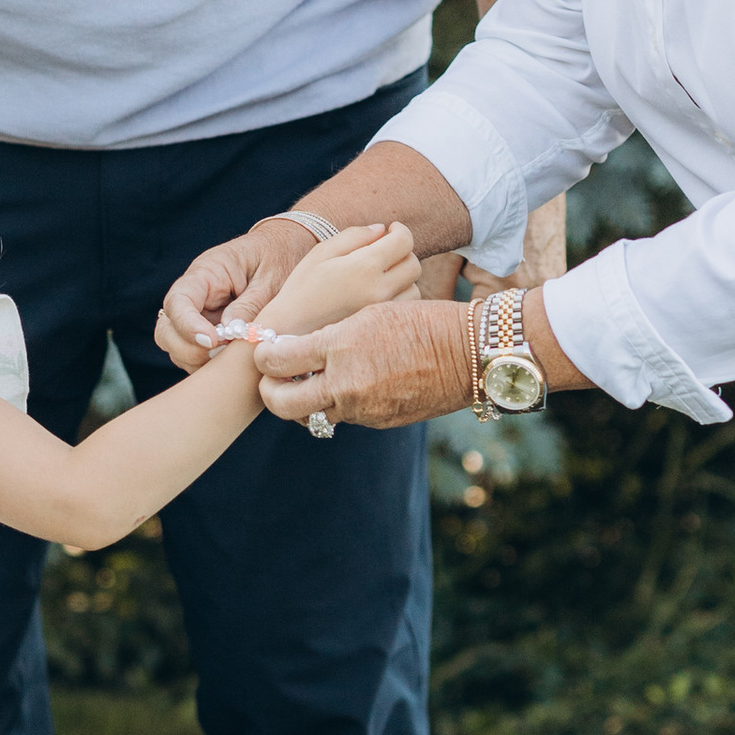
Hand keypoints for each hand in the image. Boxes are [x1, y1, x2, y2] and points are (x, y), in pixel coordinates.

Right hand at [155, 215, 321, 369]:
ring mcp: (199, 317)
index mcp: (206, 273)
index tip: (211, 342)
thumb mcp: (272, 276)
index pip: (179, 301)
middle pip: (167, 330)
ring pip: (178, 348)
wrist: (285, 250)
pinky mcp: (209, 334)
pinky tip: (234, 364)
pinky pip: (197, 356)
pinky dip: (210, 366)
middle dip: (187, 349)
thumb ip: (251, 303)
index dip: (187, 326)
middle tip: (220, 355)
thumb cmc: (277, 257)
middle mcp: (195, 297)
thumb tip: (231, 332)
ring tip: (232, 360)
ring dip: (198, 361)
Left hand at [254, 293, 477, 433]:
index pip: (279, 359)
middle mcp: (346, 383)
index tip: (265, 351)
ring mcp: (363, 408)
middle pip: (283, 403)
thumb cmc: (423, 321)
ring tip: (308, 382)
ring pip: (313, 415)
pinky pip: (347, 416)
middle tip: (271, 381)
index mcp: (341, 347)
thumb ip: (332, 334)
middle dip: (269, 393)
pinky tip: (350, 384)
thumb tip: (300, 349)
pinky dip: (340, 403)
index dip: (264, 356)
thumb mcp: (371, 313)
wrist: (469, 355)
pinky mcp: (379, 421)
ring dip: (305, 402)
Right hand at [258, 222, 419, 335]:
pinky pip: (406, 309)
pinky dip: (400, 298)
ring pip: (415, 288)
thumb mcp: (321, 253)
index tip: (391, 230)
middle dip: (403, 252)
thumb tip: (382, 230)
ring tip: (380, 275)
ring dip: (403, 277)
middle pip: (414, 264)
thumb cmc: (302, 287)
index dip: (400, 230)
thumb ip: (354, 235)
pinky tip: (379, 295)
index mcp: (364, 267)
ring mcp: (383, 313)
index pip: (404, 241)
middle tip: (384, 251)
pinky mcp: (382, 328)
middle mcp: (379, 290)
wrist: (289, 331)